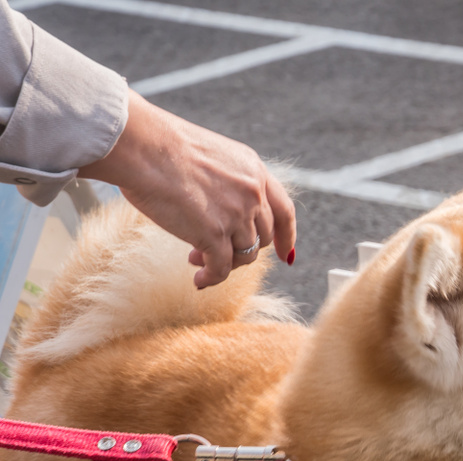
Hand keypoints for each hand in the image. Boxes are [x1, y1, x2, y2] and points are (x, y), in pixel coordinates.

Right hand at [77, 91, 296, 288]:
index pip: (284, 210)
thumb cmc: (160, 145)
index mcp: (254, 170)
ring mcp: (237, 215)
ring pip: (245, 254)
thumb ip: (225, 181)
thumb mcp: (210, 157)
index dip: (286, 235)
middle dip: (242, 249)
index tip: (285, 253)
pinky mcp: (214, 234)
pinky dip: (212, 277)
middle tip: (212, 251)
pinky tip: (199, 279)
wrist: (141, 145)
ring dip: (223, 263)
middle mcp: (253, 193)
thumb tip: (217, 208)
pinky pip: (222, 268)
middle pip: (262, 236)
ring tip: (195, 259)